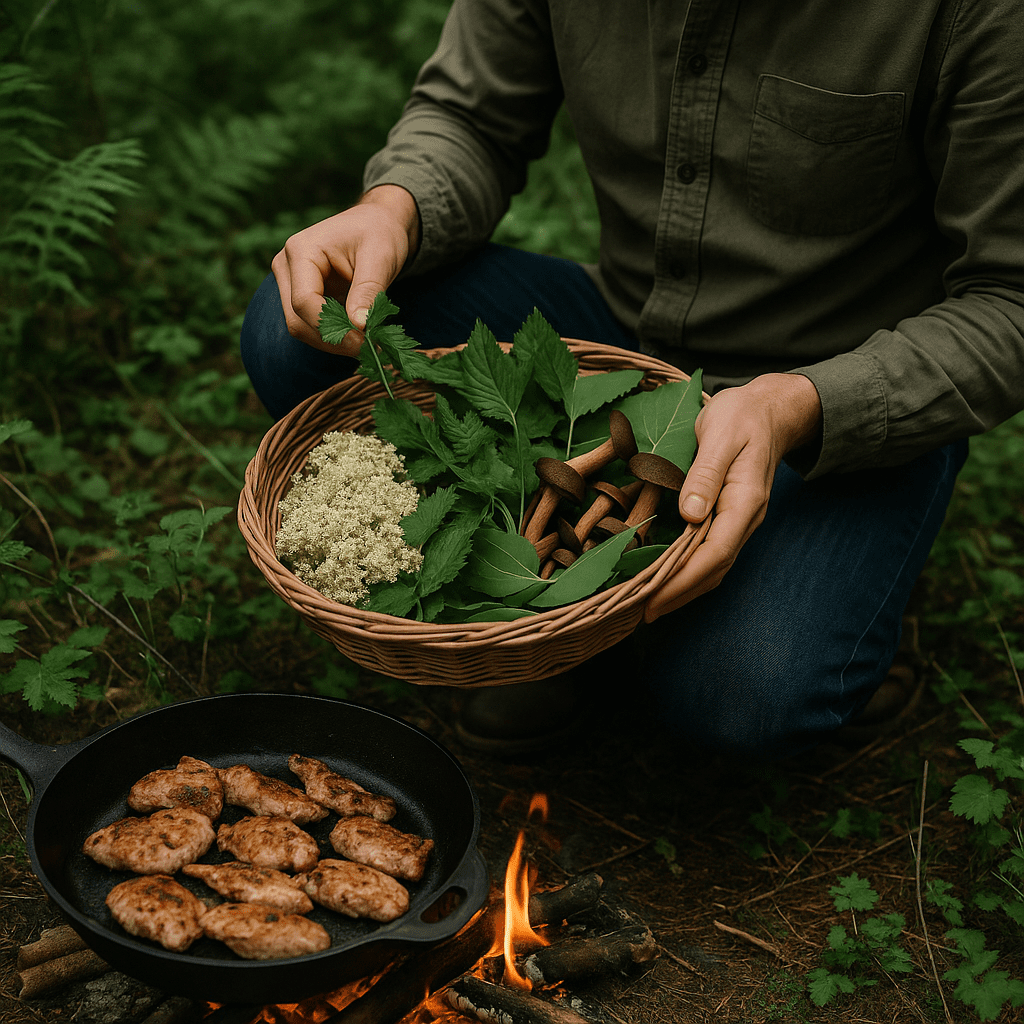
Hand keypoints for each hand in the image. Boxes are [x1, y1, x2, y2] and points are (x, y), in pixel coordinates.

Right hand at [271, 185, 419, 355]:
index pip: (304, 301)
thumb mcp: (381, 258)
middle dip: (332, 340)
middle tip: (368, 348)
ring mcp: (290, 283)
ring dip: (333, 342)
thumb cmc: (380, 233)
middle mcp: (286, 267)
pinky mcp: (301, 296)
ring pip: (301, 328)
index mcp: (300, 251)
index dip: (332, 328)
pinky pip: (311, 326)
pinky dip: (334, 336)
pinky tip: (357, 336)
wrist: (377, 224)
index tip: (364, 342)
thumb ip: (368, 291)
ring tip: (367, 342)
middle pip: (297, 320)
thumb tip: (360, 326)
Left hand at [644, 372, 821, 620]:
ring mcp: (738, 521)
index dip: (683, 581)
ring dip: (682, 588)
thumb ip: (705, 474)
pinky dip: (687, 571)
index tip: (653, 599)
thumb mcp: (719, 434)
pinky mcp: (728, 518)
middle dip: (678, 594)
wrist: (769, 410)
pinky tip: (664, 577)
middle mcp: (745, 519)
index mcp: (745, 501)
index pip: (714, 553)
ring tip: (647, 603)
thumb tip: (690, 514)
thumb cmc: (742, 416)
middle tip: (640, 612)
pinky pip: (709, 553)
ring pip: (712, 567)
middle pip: (713, 570)